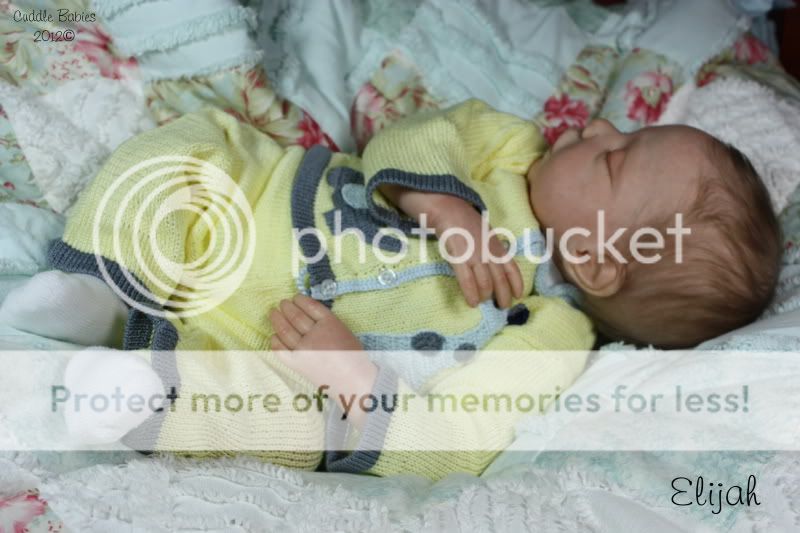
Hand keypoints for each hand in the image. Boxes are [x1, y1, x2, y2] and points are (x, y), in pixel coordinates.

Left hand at [268, 295, 377, 427]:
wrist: (353, 381)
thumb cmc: (353, 356)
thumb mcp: (344, 331)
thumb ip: (328, 322)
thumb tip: (307, 315)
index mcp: (330, 323)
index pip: (310, 306)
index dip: (300, 300)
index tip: (295, 297)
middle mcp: (315, 333)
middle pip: (296, 316)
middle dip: (286, 307)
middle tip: (282, 303)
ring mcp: (304, 349)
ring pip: (285, 330)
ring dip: (277, 319)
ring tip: (274, 313)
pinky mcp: (297, 364)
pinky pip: (280, 349)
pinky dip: (275, 340)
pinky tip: (274, 335)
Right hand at [433, 199, 523, 308]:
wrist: (449, 209)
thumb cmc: (466, 222)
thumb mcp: (487, 233)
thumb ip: (493, 249)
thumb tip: (497, 265)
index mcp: (497, 246)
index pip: (512, 268)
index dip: (517, 283)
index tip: (519, 295)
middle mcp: (489, 252)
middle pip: (500, 279)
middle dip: (503, 295)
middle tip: (503, 307)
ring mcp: (475, 255)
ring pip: (485, 283)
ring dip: (486, 296)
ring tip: (484, 303)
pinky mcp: (459, 258)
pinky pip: (467, 281)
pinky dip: (471, 294)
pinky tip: (472, 303)